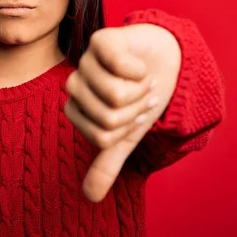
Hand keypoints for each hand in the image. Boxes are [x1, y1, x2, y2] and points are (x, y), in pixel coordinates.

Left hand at [64, 23, 180, 201]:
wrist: (161, 60)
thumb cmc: (140, 96)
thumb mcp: (127, 134)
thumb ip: (107, 162)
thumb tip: (89, 197)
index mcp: (76, 109)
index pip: (102, 136)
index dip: (129, 128)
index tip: (135, 114)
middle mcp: (75, 84)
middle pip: (109, 118)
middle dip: (137, 110)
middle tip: (142, 94)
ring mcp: (85, 61)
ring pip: (115, 94)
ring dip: (141, 90)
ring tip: (142, 79)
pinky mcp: (101, 39)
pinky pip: (118, 64)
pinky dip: (138, 70)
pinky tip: (138, 65)